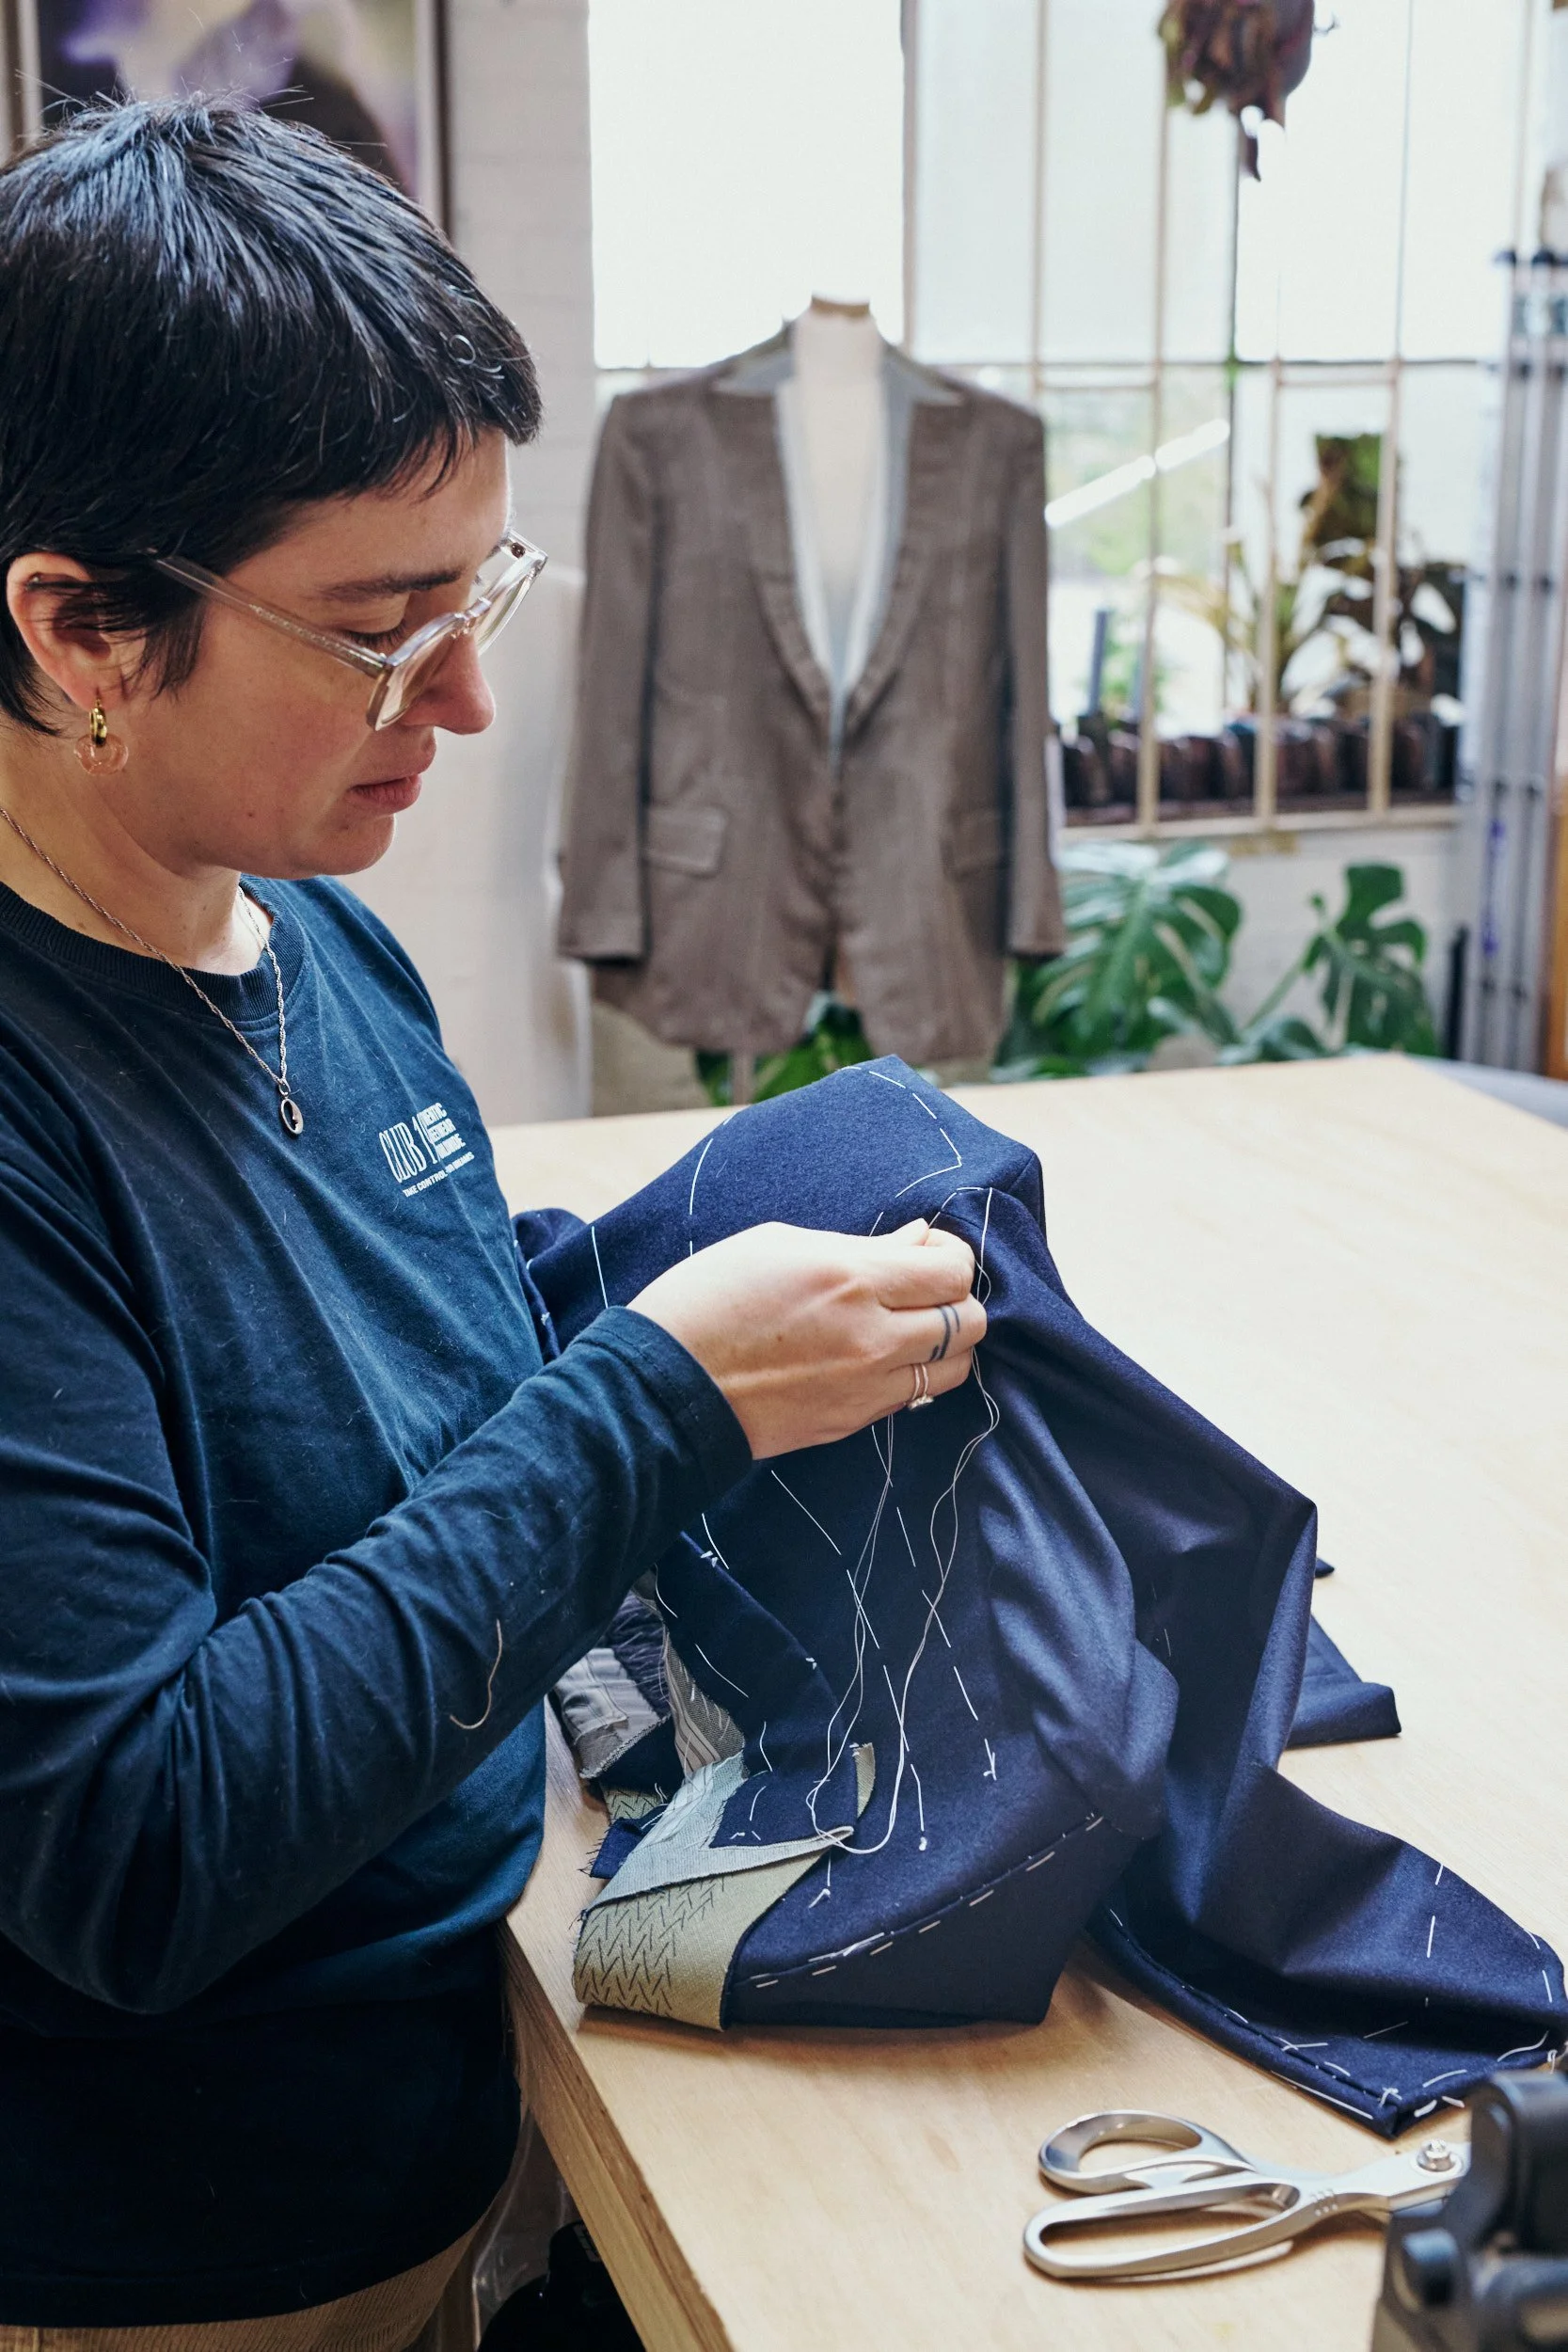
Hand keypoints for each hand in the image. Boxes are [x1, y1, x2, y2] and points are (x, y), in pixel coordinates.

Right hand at [629, 1219, 985, 1459]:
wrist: (663, 1386)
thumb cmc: (707, 1299)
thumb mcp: (777, 1245)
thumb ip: (859, 1245)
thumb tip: (917, 1241)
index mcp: (850, 1277)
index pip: (953, 1272)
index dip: (953, 1257)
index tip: (929, 1253)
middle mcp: (870, 1336)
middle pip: (969, 1323)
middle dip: (956, 1300)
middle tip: (922, 1290)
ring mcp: (863, 1387)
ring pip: (955, 1370)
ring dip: (944, 1346)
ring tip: (908, 1329)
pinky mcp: (850, 1423)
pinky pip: (912, 1399)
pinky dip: (911, 1376)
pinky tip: (876, 1358)